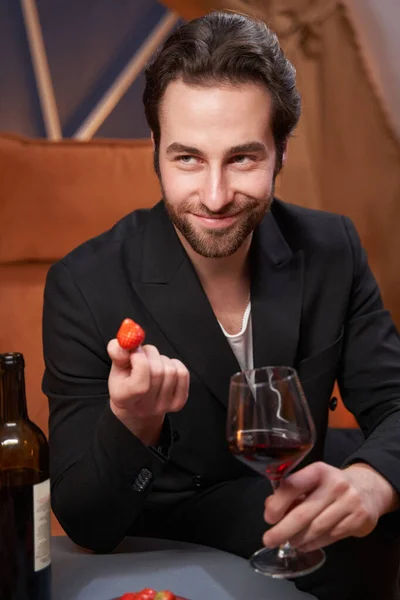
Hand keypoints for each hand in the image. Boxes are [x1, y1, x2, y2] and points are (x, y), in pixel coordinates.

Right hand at [107, 340, 188, 444]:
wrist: (136, 405)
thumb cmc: (124, 382)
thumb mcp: (115, 367)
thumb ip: (117, 351)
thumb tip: (128, 342)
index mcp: (125, 399)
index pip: (140, 384)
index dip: (140, 361)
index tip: (135, 351)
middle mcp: (145, 407)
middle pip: (157, 373)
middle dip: (151, 354)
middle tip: (143, 351)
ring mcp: (163, 406)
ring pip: (170, 371)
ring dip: (161, 359)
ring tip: (152, 362)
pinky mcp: (178, 403)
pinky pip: (183, 374)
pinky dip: (174, 364)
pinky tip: (164, 366)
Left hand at [262, 461, 397, 551]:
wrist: (368, 488)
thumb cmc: (331, 486)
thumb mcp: (312, 481)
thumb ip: (292, 492)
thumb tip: (270, 509)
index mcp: (318, 471)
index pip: (293, 485)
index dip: (278, 503)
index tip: (269, 517)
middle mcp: (335, 484)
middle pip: (304, 513)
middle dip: (283, 529)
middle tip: (269, 539)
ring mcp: (349, 502)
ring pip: (316, 529)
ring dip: (298, 539)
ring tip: (289, 542)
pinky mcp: (359, 519)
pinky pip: (331, 537)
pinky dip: (314, 543)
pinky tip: (305, 544)